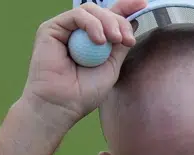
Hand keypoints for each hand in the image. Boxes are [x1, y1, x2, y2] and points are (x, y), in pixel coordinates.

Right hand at [19, 0, 148, 129]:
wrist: (61, 106)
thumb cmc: (82, 94)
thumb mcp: (110, 67)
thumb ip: (119, 46)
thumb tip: (132, 23)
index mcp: (91, 41)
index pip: (109, 17)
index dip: (125, 7)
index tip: (142, 4)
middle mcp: (76, 33)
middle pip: (103, 12)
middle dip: (119, 22)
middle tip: (126, 40)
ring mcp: (63, 29)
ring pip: (90, 10)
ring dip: (107, 22)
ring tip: (114, 40)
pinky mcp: (51, 28)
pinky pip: (77, 15)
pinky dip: (91, 24)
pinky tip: (99, 41)